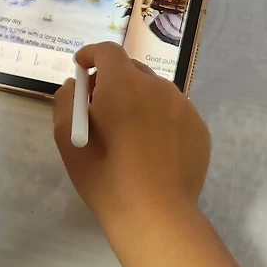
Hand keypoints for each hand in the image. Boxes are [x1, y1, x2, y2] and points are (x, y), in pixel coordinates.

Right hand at [52, 42, 209, 239]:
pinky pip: (174, 113)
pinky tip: (152, 151)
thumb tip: (75, 86)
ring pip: (155, 92)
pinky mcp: (199, 129)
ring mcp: (183, 107)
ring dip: (138, 102)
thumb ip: (67, 102)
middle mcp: (157, 86)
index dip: (92, 55)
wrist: (156, 214)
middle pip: (132, 70)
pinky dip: (159, 121)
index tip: (81, 66)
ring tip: (128, 135)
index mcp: (123, 84)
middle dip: (113, 81)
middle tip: (100, 108)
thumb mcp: (68, 140)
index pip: (107, 52)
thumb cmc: (106, 176)